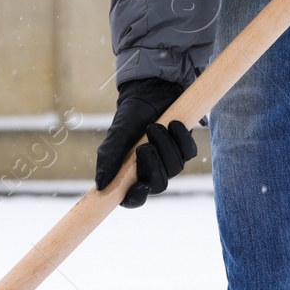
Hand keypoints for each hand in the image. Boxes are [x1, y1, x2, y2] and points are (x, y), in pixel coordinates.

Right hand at [96, 78, 197, 207]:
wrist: (149, 92)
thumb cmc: (130, 116)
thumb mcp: (117, 135)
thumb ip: (109, 158)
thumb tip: (100, 185)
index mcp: (131, 174)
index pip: (134, 198)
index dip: (137, 197)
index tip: (140, 186)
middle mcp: (151, 171)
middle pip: (159, 185)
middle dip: (154, 165)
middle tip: (144, 146)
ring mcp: (170, 161)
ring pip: (175, 168)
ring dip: (166, 147)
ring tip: (155, 126)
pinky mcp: (184, 148)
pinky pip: (188, 152)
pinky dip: (181, 138)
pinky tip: (173, 124)